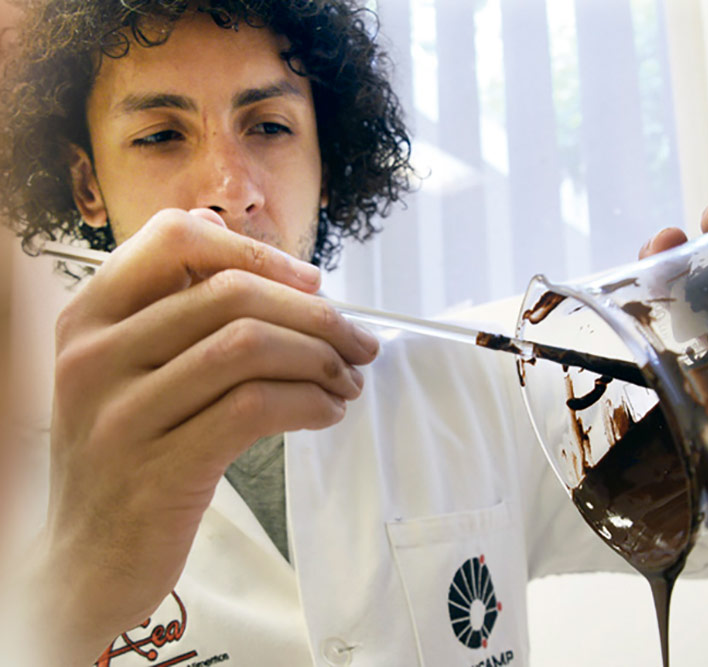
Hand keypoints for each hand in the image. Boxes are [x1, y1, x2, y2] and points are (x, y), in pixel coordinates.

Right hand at [28, 210, 378, 663]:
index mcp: (90, 316)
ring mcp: (121, 413)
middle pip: (230, 292)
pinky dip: (308, 401)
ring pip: (247, 345)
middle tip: (358, 342)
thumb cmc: (130, 457)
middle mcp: (95, 355)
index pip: (175, 238)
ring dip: (320, 358)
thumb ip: (178, 314)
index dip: (257, 251)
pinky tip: (326, 412)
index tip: (312, 284)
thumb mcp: (129, 373)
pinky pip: (254, 408)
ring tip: (347, 381)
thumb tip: (264, 257)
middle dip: (315, 313)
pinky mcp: (159, 469)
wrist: (87, 562)